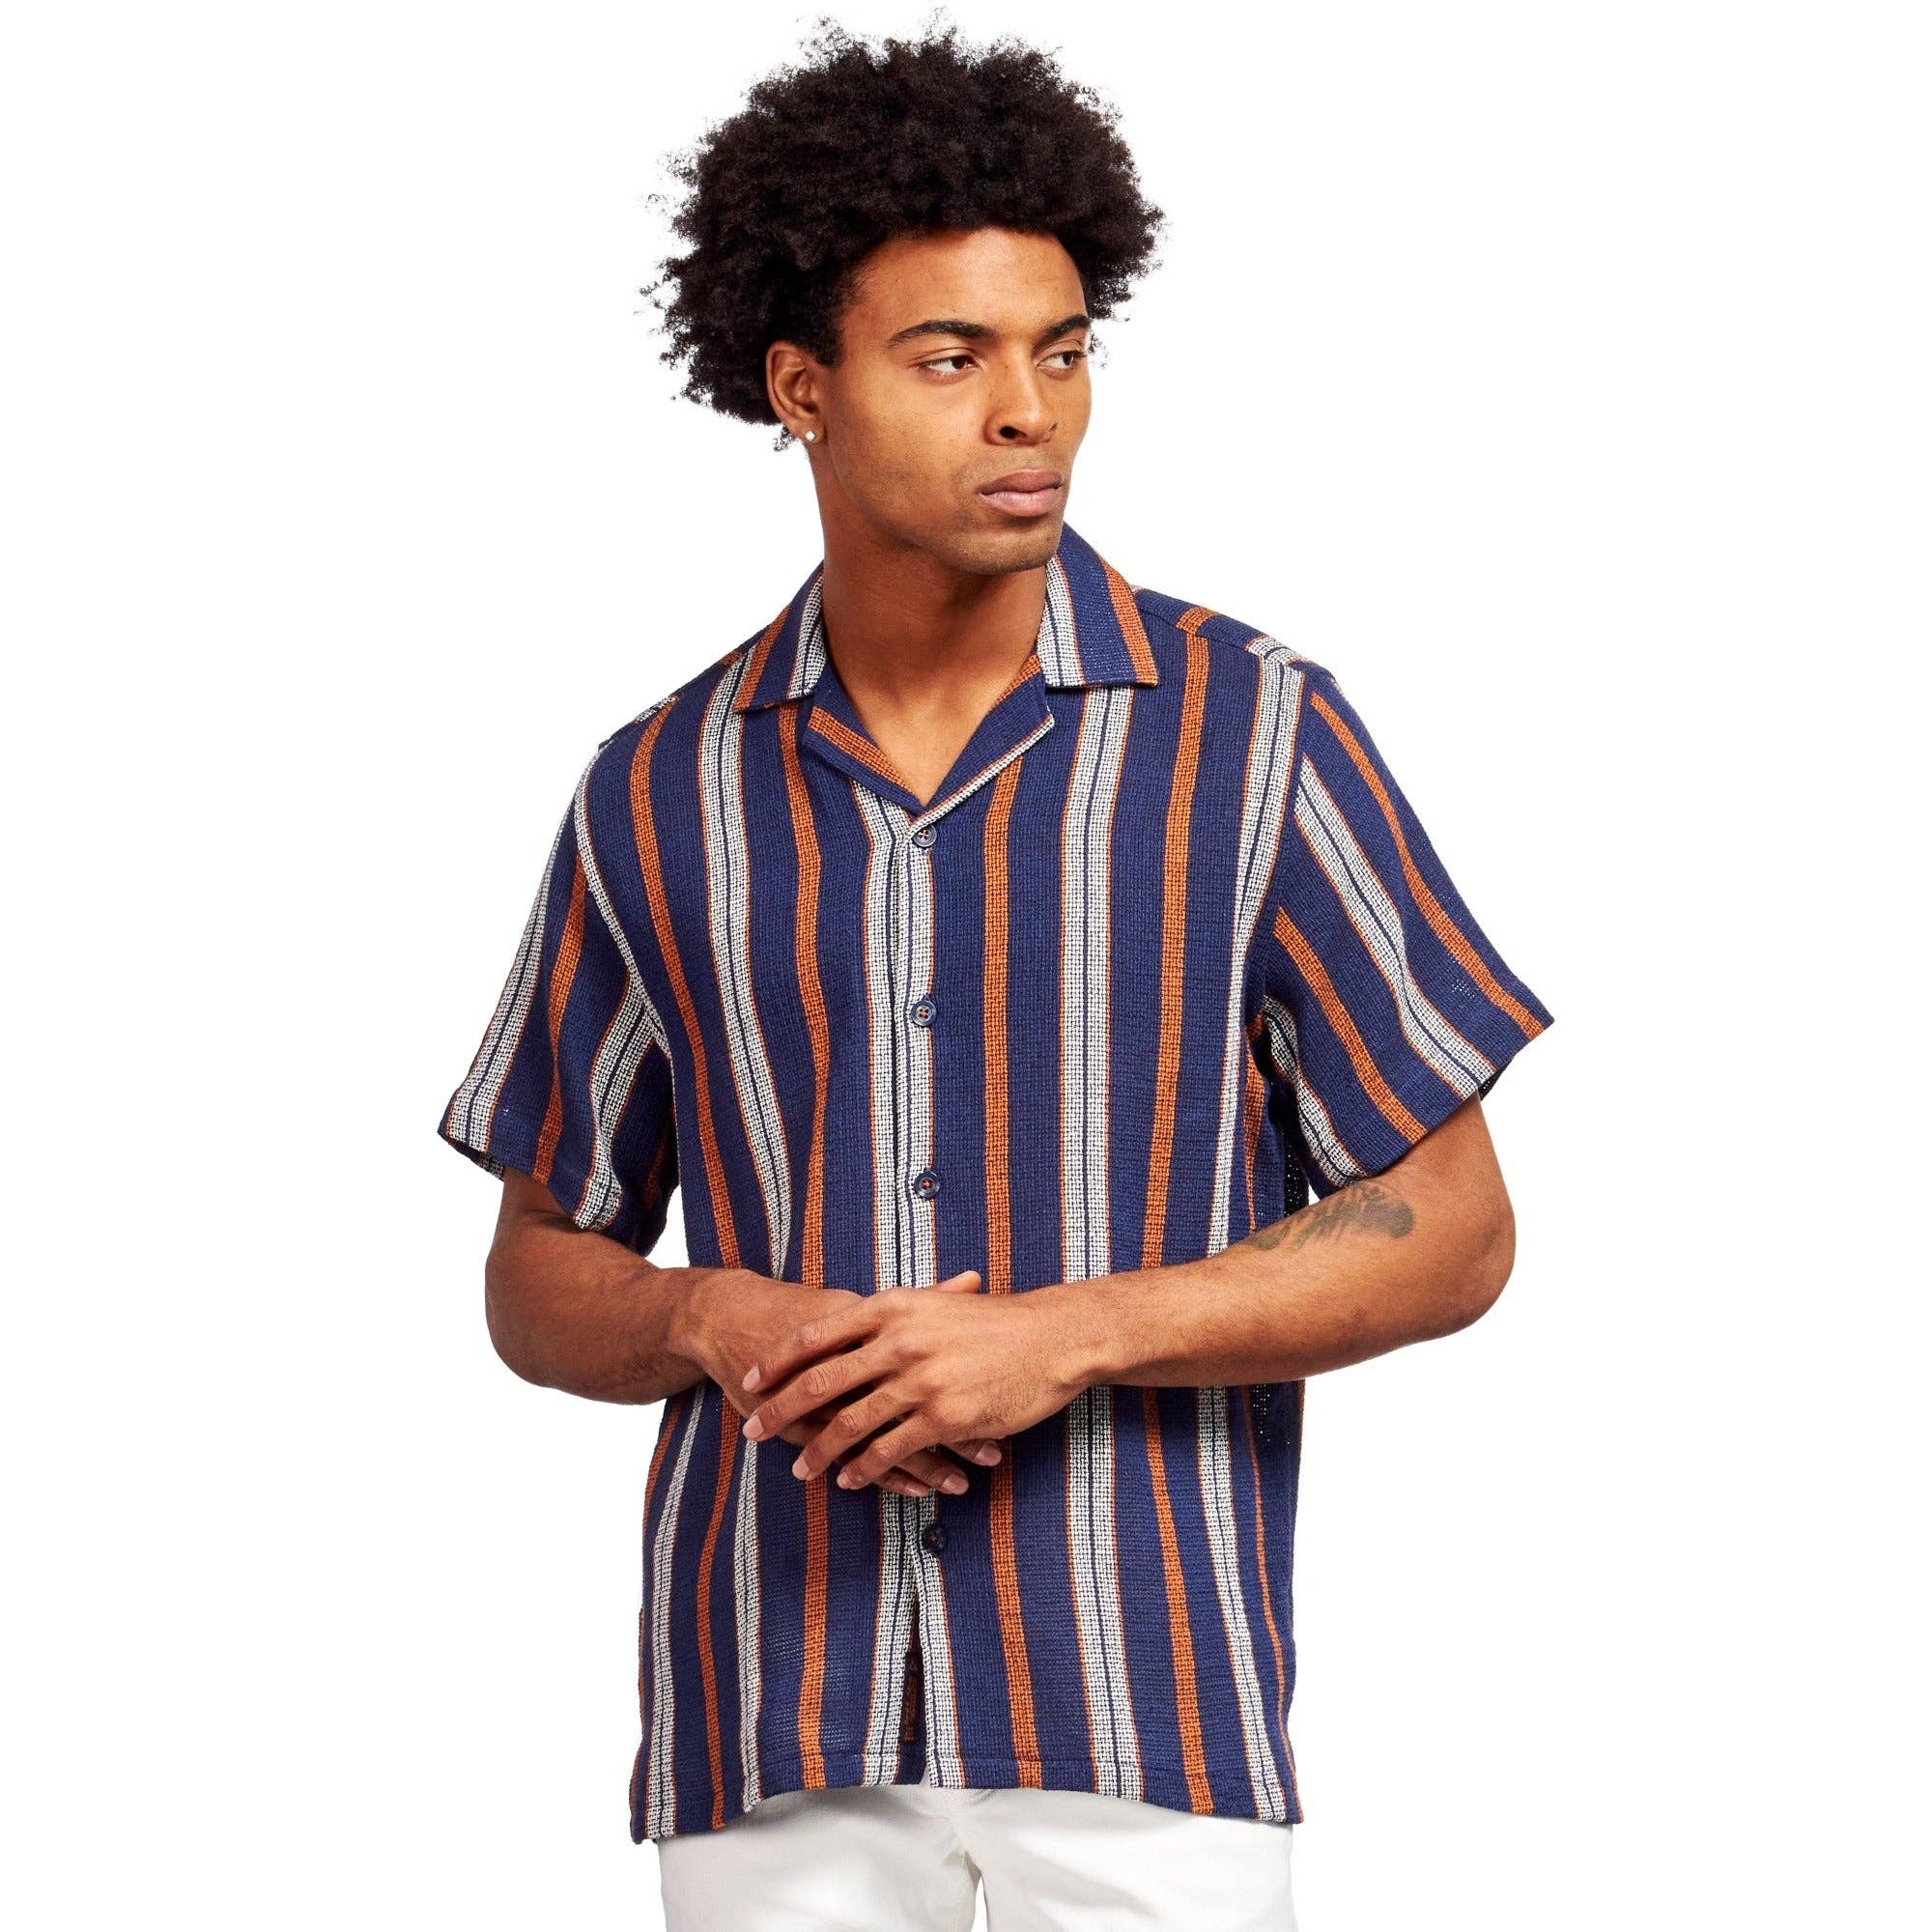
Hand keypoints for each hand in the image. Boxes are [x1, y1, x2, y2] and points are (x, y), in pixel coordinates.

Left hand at [738, 1271, 1088, 1491]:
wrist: (1051, 1337)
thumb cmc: (993, 1321)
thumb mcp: (933, 1304)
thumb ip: (890, 1317)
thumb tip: (850, 1318)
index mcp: (891, 1308)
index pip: (815, 1335)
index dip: (776, 1360)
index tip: (750, 1380)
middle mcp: (898, 1342)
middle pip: (821, 1381)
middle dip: (780, 1409)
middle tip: (753, 1430)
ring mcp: (920, 1381)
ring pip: (851, 1423)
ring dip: (820, 1452)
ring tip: (799, 1470)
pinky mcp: (944, 1417)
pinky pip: (891, 1450)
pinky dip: (865, 1469)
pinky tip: (850, 1481)